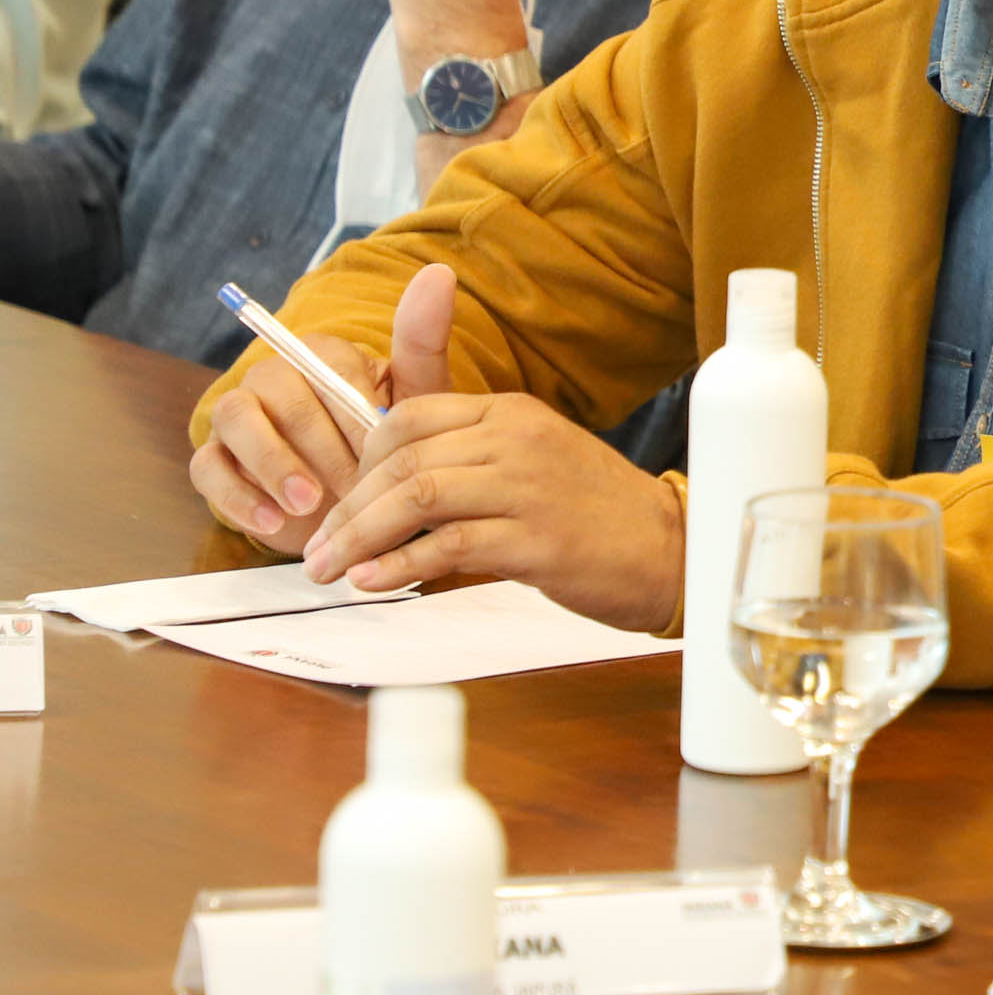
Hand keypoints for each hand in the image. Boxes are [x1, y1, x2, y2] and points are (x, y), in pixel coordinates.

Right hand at [191, 265, 459, 551]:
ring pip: (236, 421)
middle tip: (354, 489)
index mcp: (320, 355)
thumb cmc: (390, 446)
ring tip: (310, 504)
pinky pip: (208, 470)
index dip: (355, 415)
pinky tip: (275, 523)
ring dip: (273, 464)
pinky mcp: (214, 461)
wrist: (360, 503)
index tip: (382, 453)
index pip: (329, 369)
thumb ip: (423, 342)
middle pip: (281, 394)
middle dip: (320, 446)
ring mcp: (237, 418)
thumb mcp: (417, 402)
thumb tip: (439, 271)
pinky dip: (239, 498)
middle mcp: (272, 376)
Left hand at [301, 392, 683, 634]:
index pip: (408, 416)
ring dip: (360, 536)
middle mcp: (517, 438)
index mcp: (511, 412)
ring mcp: (529, 486)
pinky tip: (376, 581)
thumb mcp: (532, 463)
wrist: (671, 549)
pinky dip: (400, 564)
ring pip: (416, 496)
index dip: (361, 459)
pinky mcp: (538, 539)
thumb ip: (468, 462)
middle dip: (347, 509)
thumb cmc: (594, 514)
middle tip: (319, 551)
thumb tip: (389, 489)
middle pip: (402, 459)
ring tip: (332, 569)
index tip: (346, 502)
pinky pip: (448, 544)